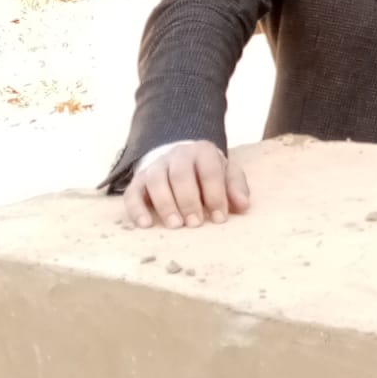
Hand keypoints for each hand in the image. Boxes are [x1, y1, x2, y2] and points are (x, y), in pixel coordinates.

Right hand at [123, 141, 250, 229]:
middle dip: (189, 201)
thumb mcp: (227, 174)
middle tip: (196, 223)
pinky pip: (132, 193)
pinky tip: (145, 224)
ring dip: (165, 205)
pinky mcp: (138, 180)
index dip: (215, 195)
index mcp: (203, 152)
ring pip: (156, 182)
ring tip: (176, 225)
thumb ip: (236, 188)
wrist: (180, 160)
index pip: (209, 171)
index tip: (219, 218)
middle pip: (181, 176)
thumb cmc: (208, 173)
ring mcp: (156, 166)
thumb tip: (243, 206)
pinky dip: (137, 209)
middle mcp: (177, 155)